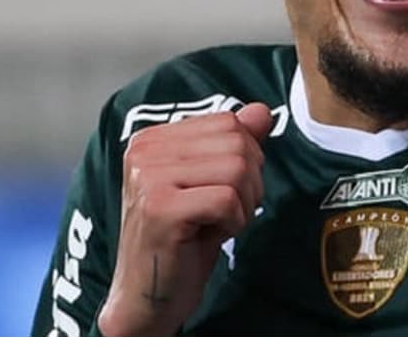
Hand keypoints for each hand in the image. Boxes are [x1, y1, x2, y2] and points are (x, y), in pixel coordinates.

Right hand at [97, 102, 271, 335]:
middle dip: (248, 183)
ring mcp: (148, 178)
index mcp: (152, 138)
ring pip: (237, 169)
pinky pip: (227, 200)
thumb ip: (234, 144)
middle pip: (237, 143)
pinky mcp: (160, 208)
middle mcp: (144, 150)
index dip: (244, 160)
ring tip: (215, 223)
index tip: (223, 192)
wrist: (149, 295)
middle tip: (224, 212)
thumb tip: (263, 111)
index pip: (228, 122)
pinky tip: (208, 236)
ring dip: (242, 205)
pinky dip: (233, 222)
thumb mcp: (212, 183)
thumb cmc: (182, 240)